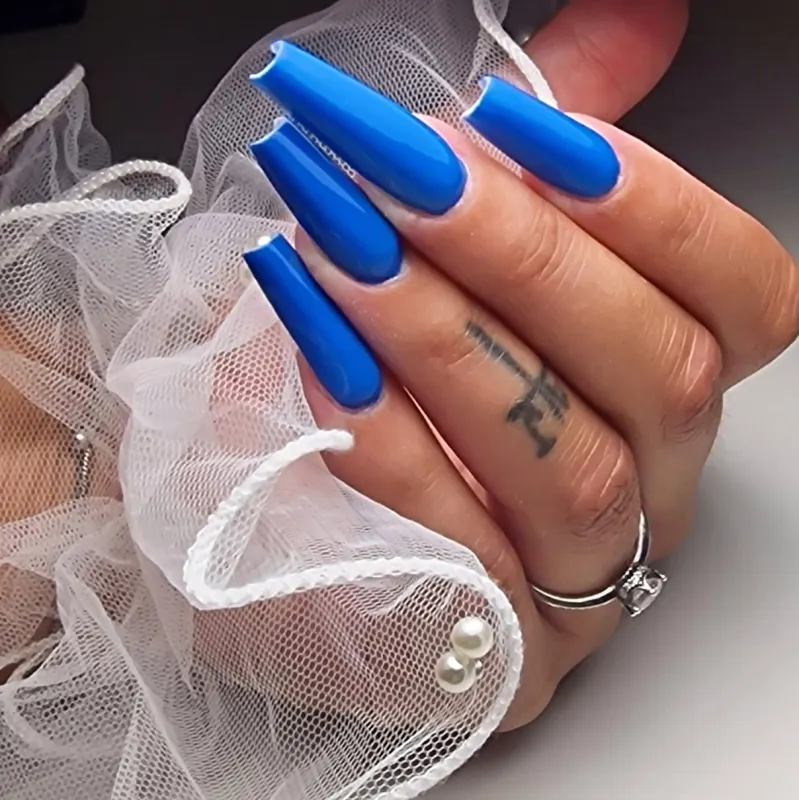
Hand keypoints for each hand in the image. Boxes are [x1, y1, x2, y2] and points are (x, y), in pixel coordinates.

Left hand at [243, 1, 797, 729]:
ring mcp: (578, 584)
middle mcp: (646, 489)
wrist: (243, 471)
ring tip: (343, 253)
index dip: (651, 207)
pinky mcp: (494, 650)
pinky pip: (471, 556)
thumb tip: (637, 14)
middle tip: (398, 178)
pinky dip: (396, 449)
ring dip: (453, 344)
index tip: (519, 131)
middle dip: (525, 261)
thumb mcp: (461, 230)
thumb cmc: (364, 342)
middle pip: (658, 378)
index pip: (736, 300)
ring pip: (572, 470)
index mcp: (658, 390)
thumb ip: (556, 133)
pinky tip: (324, 371)